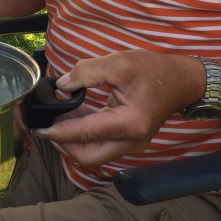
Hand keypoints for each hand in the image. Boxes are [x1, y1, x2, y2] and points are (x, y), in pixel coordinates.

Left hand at [36, 50, 203, 166]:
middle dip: (63, 144)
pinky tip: (71, 118)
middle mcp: (131, 142)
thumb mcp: (118, 63)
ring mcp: (132, 145)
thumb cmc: (154, 71)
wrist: (182, 81)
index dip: (57, 131)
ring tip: (54, 119)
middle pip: (87, 156)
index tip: (37, 126)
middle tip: (45, 124)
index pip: (85, 134)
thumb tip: (61, 85)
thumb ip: (86, 73)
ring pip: (93, 154)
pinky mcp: (130, 141)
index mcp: (128, 124)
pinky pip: (101, 146)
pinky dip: (84, 136)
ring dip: (72, 141)